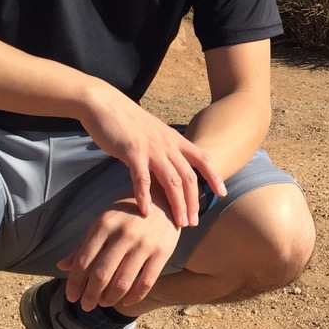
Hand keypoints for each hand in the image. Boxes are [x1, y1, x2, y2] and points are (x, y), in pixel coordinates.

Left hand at [57, 196, 179, 310]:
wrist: (164, 198)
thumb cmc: (128, 212)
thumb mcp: (104, 221)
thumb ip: (83, 244)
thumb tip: (61, 266)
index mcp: (104, 224)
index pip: (83, 261)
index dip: (74, 283)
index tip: (72, 296)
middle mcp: (123, 234)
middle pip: (101, 275)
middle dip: (90, 296)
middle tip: (86, 305)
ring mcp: (144, 244)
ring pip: (122, 283)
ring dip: (109, 299)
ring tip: (104, 303)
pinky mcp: (162, 252)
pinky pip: (146, 283)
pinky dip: (134, 297)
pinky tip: (126, 301)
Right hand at [80, 87, 225, 223]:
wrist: (106, 105)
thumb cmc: (129, 122)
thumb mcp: (155, 134)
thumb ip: (166, 149)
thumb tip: (173, 167)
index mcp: (175, 140)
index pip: (203, 158)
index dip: (214, 176)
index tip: (222, 194)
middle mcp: (168, 144)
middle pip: (188, 176)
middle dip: (193, 201)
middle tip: (193, 222)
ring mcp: (151, 148)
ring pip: (171, 180)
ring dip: (177, 204)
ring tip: (179, 223)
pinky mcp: (132, 151)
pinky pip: (142, 178)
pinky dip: (145, 196)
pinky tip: (146, 213)